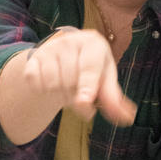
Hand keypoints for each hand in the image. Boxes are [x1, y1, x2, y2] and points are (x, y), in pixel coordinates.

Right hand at [21, 28, 136, 125]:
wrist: (64, 54)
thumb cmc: (91, 69)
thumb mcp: (105, 79)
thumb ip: (113, 98)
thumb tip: (127, 118)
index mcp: (93, 43)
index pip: (89, 68)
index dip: (88, 86)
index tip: (85, 101)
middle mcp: (69, 41)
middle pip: (70, 81)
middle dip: (77, 98)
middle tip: (82, 98)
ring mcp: (49, 49)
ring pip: (53, 85)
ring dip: (61, 97)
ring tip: (68, 89)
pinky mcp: (32, 59)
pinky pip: (36, 83)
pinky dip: (44, 92)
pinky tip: (52, 85)